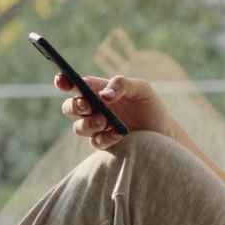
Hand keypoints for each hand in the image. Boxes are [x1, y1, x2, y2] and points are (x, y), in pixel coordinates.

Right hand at [55, 73, 178, 149]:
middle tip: (87, 105)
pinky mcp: (104, 144)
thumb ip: (122, 84)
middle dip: (75, 106)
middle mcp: (93, 109)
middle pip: (70, 107)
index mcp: (98, 90)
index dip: (64, 82)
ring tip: (104, 120)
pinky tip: (118, 133)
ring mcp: (97, 128)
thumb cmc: (150, 106)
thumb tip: (103, 95)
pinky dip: (105, 137)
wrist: (163, 132)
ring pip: (78, 128)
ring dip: (89, 124)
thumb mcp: (141, 89)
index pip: (76, 85)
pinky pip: (95, 142)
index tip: (61, 81)